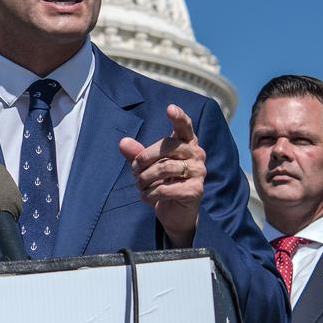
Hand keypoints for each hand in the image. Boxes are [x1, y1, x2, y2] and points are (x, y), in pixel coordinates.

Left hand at [118, 104, 205, 247]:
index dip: (178, 117)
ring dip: (144, 179)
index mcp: (187, 143)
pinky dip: (150, 194)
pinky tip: (146, 197)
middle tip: (134, 170)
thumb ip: (137, 153)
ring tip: (139, 185)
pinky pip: (165, 189)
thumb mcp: (147, 167)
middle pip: (167, 147)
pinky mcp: (195, 191)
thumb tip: (123, 142)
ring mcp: (199, 172)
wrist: (175, 214)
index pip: (185, 126)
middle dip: (144, 158)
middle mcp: (197, 154)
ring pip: (164, 168)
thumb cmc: (162, 183)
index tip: (170, 108)